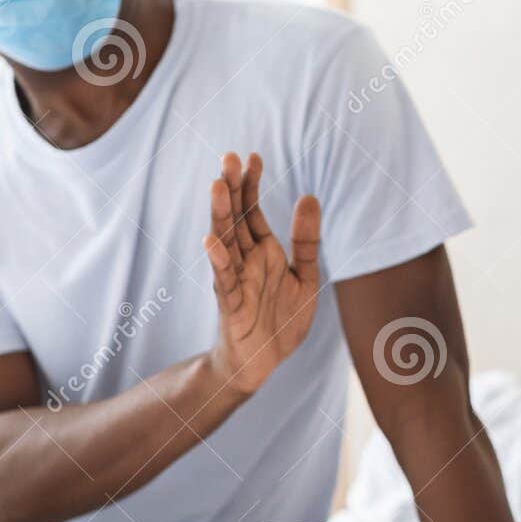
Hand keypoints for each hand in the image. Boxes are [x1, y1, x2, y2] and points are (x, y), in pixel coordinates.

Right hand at [203, 152, 321, 396]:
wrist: (263, 365)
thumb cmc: (281, 321)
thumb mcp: (305, 277)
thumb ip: (307, 240)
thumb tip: (309, 195)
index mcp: (263, 252)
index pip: (253, 211)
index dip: (251, 184)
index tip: (253, 156)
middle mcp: (246, 261)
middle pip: (235, 219)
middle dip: (232, 189)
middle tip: (229, 157)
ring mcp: (236, 281)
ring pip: (225, 242)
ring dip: (220, 215)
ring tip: (216, 186)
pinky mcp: (231, 305)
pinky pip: (224, 281)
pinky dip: (218, 261)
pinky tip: (211, 241)